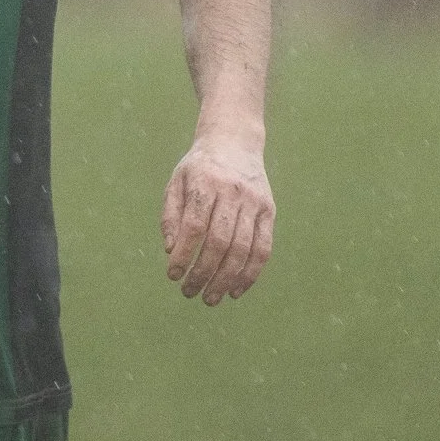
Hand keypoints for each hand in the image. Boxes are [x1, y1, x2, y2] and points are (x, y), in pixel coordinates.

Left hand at [161, 138, 273, 306]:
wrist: (235, 141)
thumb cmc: (198, 168)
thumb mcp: (176, 182)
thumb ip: (171, 215)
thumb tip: (170, 250)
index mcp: (204, 183)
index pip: (194, 226)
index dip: (184, 254)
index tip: (173, 275)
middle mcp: (232, 192)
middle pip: (220, 241)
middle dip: (203, 273)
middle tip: (189, 293)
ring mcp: (254, 202)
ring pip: (243, 249)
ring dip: (226, 279)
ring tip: (210, 298)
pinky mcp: (269, 211)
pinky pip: (263, 248)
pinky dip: (250, 273)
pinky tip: (235, 290)